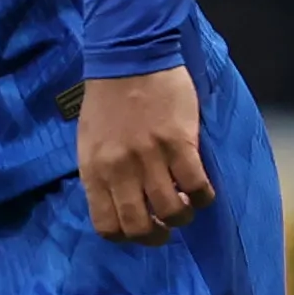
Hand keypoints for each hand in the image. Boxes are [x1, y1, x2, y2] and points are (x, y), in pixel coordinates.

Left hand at [77, 65, 212, 245]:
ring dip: (183, 216)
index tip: (141, 229)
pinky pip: (196, 185)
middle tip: (167, 227)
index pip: (107, 226)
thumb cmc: (107, 100)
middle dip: (157, 236)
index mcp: (94, 171)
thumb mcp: (90, 142)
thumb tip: (118, 205)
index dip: (127, 237)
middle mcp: (120, 169)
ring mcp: (150, 157)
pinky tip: (203, 190)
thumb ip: (101, 175)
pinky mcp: (178, 142)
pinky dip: (203, 195)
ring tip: (187, 205)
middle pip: (140, 227)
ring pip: (172, 211)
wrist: (128, 56)